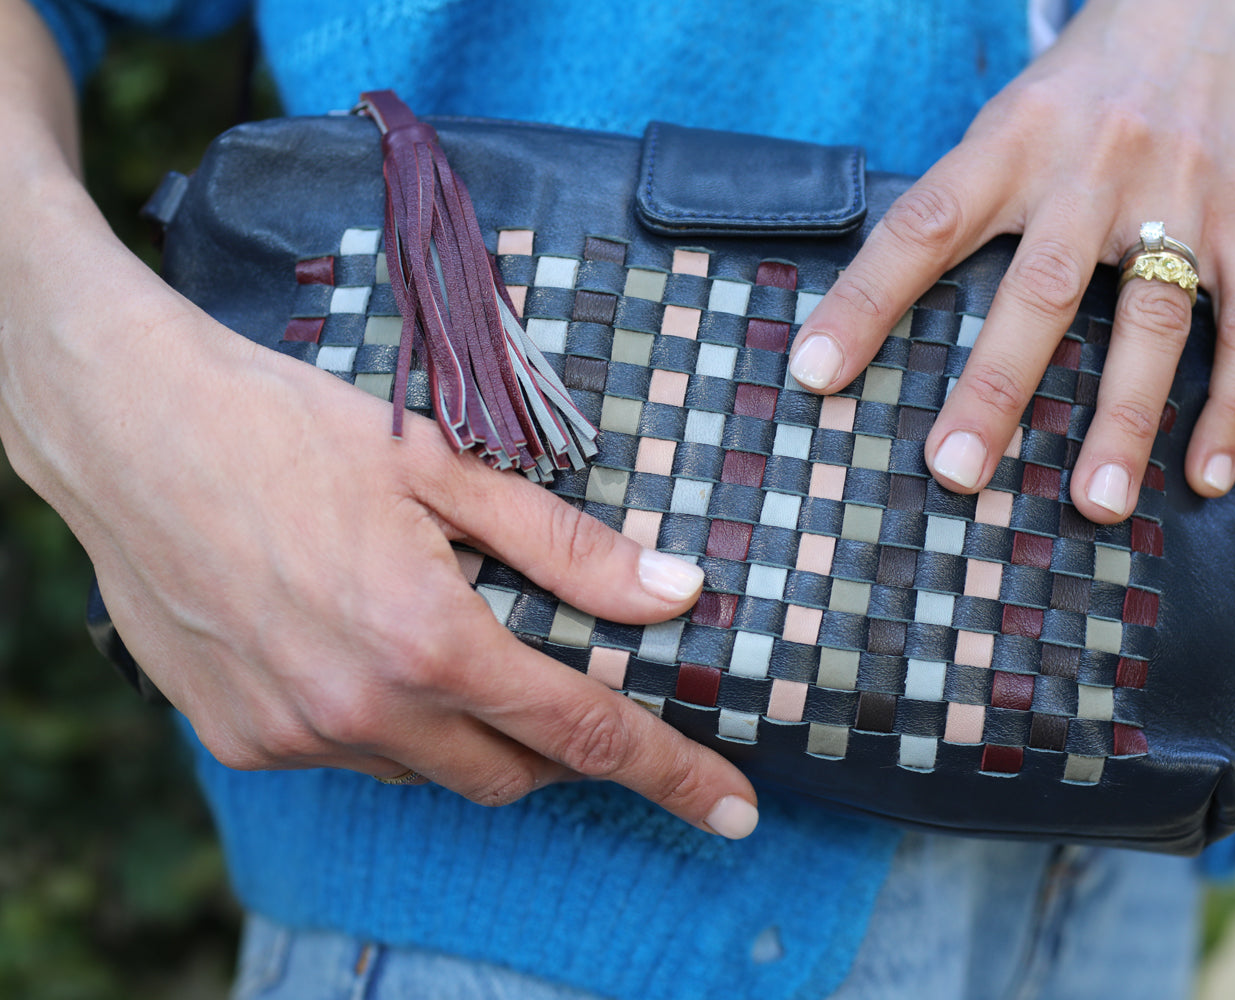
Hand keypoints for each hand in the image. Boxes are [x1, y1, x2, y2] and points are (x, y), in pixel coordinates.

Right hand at [0, 189, 757, 843]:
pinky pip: (354, 759)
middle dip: (561, 745)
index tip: (734, 810)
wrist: (128, 428)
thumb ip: (568, 548)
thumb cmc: (289, 429)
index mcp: (428, 639)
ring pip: (432, 772)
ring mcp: (295, 735)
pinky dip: (390, 723)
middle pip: (514, 773)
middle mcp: (363, 708)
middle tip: (568, 680)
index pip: (586, 733)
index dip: (672, 773)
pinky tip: (364, 647)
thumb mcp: (445, 468)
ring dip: (469, 730)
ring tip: (447, 637)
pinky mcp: (243, 742)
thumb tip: (673, 595)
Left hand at [788, 0, 1234, 521]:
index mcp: (1011, 144)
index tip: (815, 374)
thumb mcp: (1003, 125)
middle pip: (1040, 289)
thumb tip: (870, 320)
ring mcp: (1180, 196)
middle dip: (996, 387)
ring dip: (1124, 419)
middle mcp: (1093, 168)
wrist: (1206, 6)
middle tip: (953, 473)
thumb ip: (960, 208)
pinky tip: (1208, 474)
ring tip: (1095, 505)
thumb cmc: (1077, 94)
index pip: (923, 225)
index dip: (865, 300)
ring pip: (1153, 319)